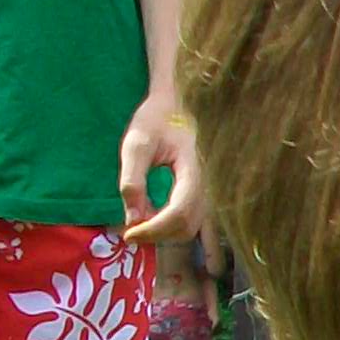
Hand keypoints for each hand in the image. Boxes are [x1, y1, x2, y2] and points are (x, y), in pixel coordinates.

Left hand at [118, 96, 210, 252]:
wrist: (179, 104)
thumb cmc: (157, 119)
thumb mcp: (137, 144)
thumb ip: (133, 181)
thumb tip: (132, 219)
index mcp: (194, 169)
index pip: (178, 213)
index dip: (153, 230)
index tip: (128, 235)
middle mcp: (210, 185)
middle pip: (186, 227)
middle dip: (156, 233)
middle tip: (131, 226)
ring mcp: (211, 191)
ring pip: (192, 229)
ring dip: (165, 232)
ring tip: (142, 218)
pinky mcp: (208, 195)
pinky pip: (195, 222)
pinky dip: (174, 227)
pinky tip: (157, 216)